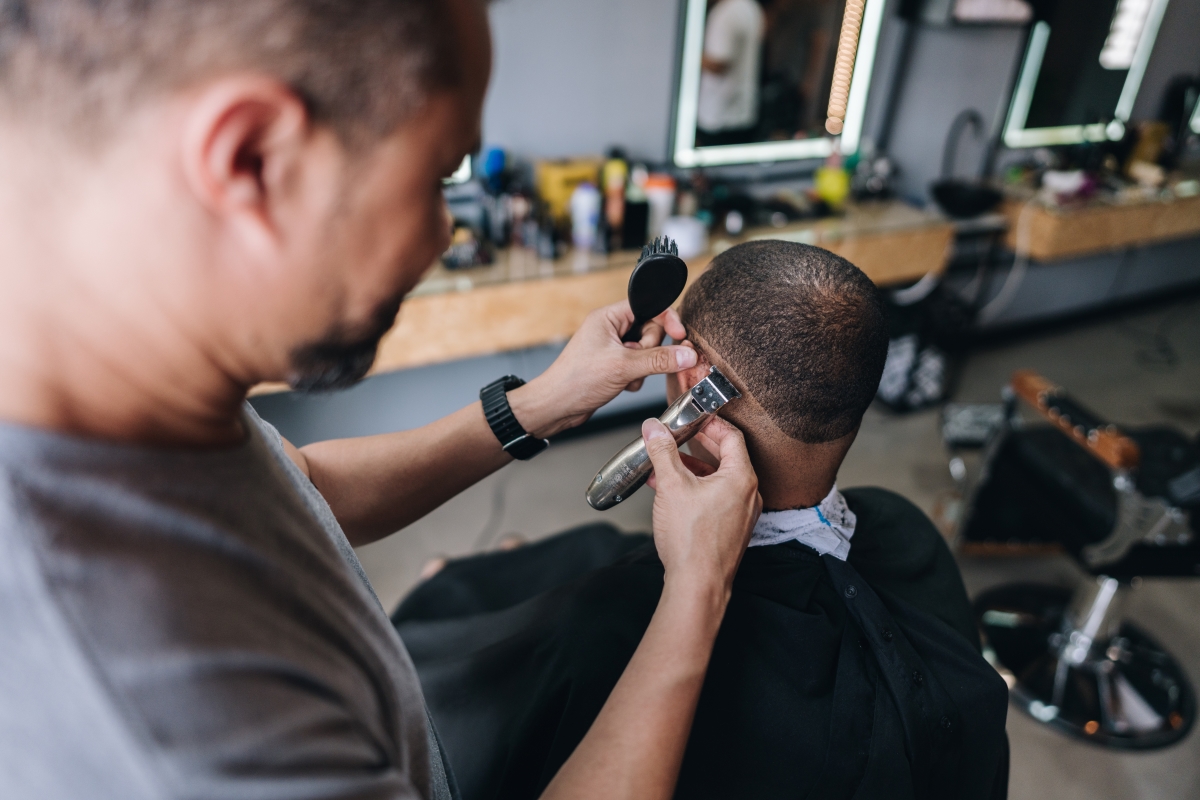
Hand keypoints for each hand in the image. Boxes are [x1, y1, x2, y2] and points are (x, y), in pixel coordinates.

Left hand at [508, 300, 697, 438]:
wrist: (557, 407)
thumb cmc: (575, 380)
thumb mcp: (623, 367)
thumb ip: (659, 360)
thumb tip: (686, 354)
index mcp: (608, 317)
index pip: (648, 306)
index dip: (666, 319)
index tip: (680, 335)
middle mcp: (610, 329)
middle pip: (651, 330)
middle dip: (650, 350)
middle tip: (637, 362)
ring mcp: (612, 348)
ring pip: (647, 351)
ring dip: (643, 367)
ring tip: (626, 376)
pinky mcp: (614, 365)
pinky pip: (639, 366)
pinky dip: (636, 378)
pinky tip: (623, 385)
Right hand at [642, 417, 760, 595]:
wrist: (697, 584)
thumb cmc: (692, 540)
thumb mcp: (671, 485)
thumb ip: (663, 452)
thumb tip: (655, 429)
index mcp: (741, 478)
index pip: (732, 437)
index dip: (711, 424)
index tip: (695, 418)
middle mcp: (748, 495)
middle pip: (727, 457)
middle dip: (699, 446)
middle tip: (681, 436)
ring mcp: (742, 514)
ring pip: (719, 480)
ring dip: (693, 470)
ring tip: (666, 467)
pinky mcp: (732, 530)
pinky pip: (716, 499)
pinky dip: (696, 490)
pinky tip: (670, 493)